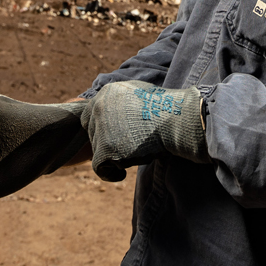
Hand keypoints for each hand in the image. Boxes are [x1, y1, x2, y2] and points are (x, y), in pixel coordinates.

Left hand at [82, 81, 207, 179]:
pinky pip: (100, 168)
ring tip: (132, 155)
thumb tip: (116, 112)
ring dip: (113, 155)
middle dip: (106, 143)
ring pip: (97, 150)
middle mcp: (99, 107)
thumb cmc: (164, 108)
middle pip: (92, 133)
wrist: (174, 119)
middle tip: (125, 148)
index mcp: (106, 93)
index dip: (100, 128)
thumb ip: (121, 101)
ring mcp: (100, 128)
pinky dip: (111, 173)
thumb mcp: (139, 93)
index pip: (90, 115)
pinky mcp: (105, 149)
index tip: (114, 136)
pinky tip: (123, 173)